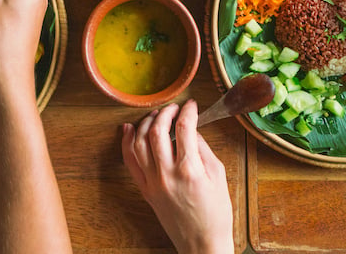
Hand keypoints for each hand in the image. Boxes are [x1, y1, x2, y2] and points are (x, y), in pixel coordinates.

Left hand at [122, 101, 233, 253]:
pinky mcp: (145, 190)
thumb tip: (191, 130)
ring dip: (145, 123)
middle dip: (165, 112)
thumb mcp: (218, 176)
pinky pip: (130, 161)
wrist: (202, 243)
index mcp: (189, 170)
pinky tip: (129, 129)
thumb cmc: (215, 213)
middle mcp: (167, 174)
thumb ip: (203, 149)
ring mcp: (153, 183)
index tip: (191, 106)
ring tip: (155, 115)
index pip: (184, 128)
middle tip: (173, 108)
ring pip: (139, 143)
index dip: (187, 111)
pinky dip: (126, 142)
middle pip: (157, 131)